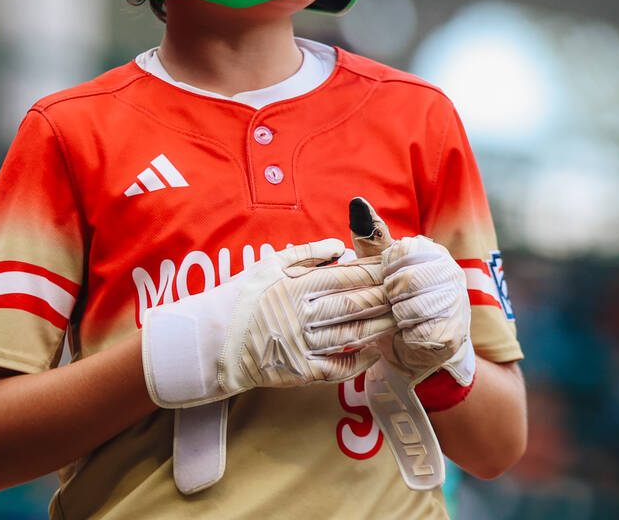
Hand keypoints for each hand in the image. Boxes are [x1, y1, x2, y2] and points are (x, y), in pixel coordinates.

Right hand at [141, 238, 393, 407]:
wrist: (210, 342)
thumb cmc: (238, 298)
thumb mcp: (268, 265)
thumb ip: (306, 254)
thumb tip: (340, 247)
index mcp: (295, 286)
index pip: (345, 277)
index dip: (373, 274)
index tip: (395, 269)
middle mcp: (300, 314)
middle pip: (353, 304)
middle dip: (385, 298)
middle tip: (409, 294)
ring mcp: (300, 344)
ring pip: (350, 334)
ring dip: (378, 327)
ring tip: (401, 320)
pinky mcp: (298, 371)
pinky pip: (335, 367)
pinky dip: (357, 360)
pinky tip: (374, 351)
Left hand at [349, 198, 474, 386]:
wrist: (414, 352)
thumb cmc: (393, 303)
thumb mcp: (378, 270)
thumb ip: (370, 240)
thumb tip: (358, 202)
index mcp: (433, 251)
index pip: (400, 252)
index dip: (385, 271)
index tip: (387, 281)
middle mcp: (451, 272)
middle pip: (404, 279)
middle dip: (389, 296)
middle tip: (393, 304)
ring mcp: (456, 303)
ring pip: (409, 305)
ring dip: (397, 316)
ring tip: (402, 318)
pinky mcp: (453, 333)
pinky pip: (416, 331)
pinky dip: (406, 335)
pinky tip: (411, 333)